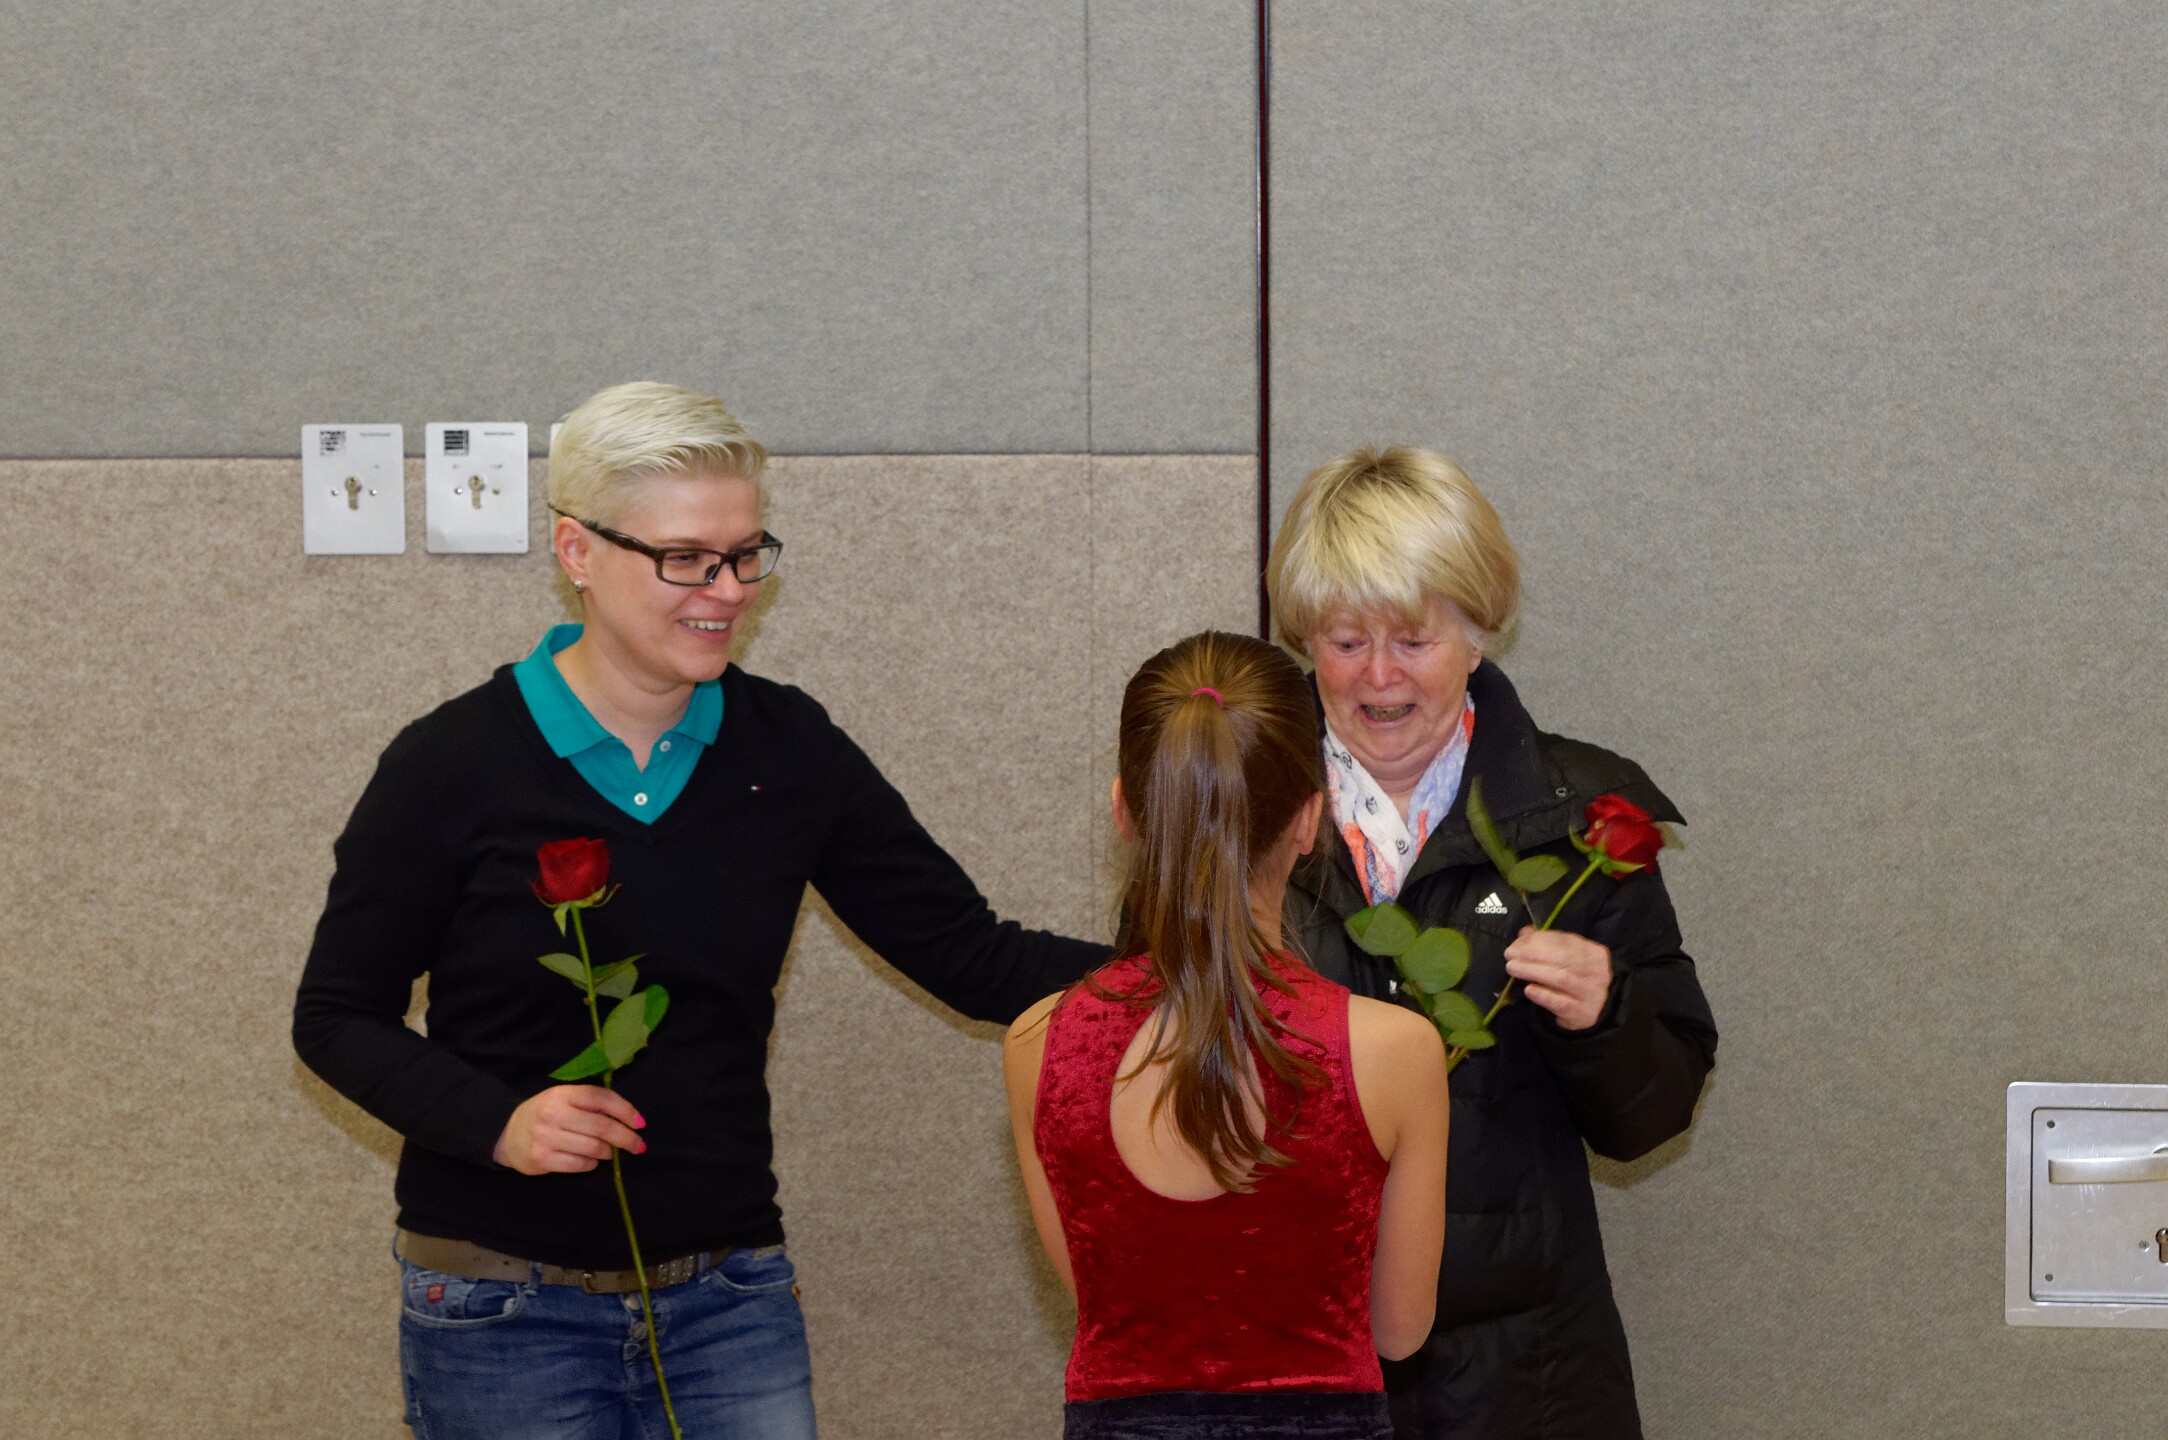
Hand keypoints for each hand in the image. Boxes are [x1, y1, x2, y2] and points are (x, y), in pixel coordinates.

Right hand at [493, 1085, 646, 1174]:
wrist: (508, 1135)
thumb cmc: (545, 1114)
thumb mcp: (563, 1099)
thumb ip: (590, 1103)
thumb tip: (628, 1117)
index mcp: (562, 1093)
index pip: (600, 1097)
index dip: (624, 1110)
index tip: (640, 1123)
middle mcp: (553, 1113)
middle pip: (600, 1126)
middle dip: (625, 1138)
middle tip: (639, 1145)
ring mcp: (545, 1137)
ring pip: (592, 1147)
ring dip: (608, 1152)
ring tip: (611, 1152)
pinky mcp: (541, 1159)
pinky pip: (579, 1164)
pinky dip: (592, 1164)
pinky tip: (592, 1160)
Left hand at [1503, 927, 1611, 1031]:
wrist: (1595, 1012)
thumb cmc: (1577, 981)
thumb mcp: (1568, 960)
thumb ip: (1548, 944)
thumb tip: (1524, 933)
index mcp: (1595, 953)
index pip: (1566, 941)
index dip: (1539, 939)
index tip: (1517, 943)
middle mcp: (1597, 972)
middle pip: (1562, 958)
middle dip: (1532, 954)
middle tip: (1510, 955)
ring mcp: (1592, 994)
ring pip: (1560, 979)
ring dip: (1533, 971)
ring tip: (1512, 968)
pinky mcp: (1583, 1013)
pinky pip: (1561, 1003)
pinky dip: (1543, 995)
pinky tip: (1528, 990)